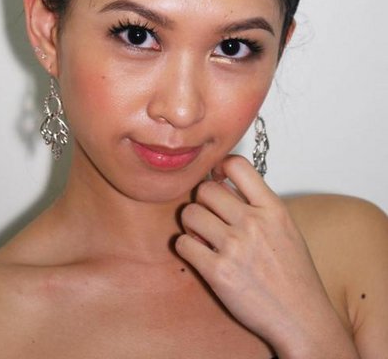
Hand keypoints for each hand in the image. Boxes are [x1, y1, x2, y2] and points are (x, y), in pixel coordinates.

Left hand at [175, 155, 358, 357]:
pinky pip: (183, 244)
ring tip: (202, 234)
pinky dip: (186, 247)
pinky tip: (199, 254)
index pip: (237, 165)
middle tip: (209, 214)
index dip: (220, 167)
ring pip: (190, 213)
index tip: (217, 178)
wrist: (302, 319)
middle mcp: (253, 223)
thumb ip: (258, 204)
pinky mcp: (217, 272)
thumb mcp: (286, 228)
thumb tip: (224, 182)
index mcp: (273, 209)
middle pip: (206, 189)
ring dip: (191, 223)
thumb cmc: (295, 276)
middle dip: (203, 200)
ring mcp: (234, 247)